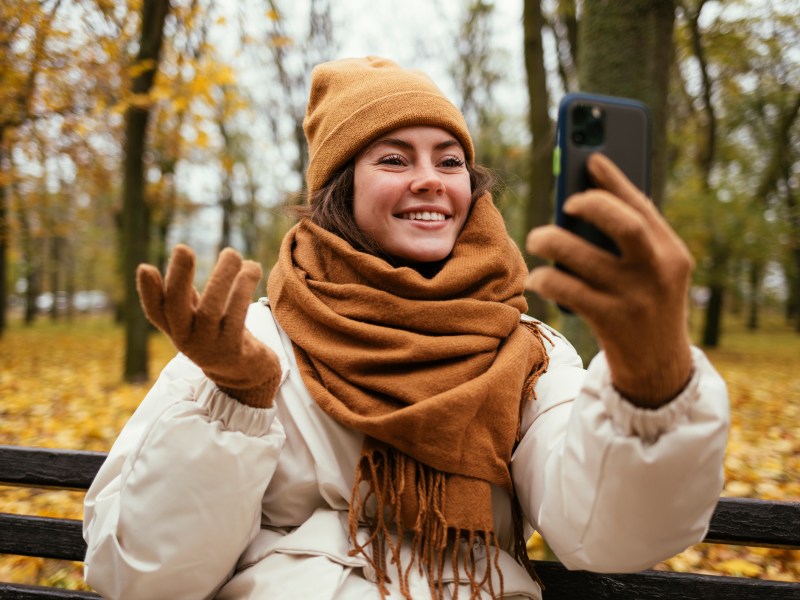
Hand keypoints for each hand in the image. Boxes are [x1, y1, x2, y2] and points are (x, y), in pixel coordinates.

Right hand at [136, 245, 280, 407]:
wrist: (249, 372)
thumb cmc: (221, 336)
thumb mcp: (199, 318)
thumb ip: (187, 296)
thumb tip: (173, 258)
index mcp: (176, 329)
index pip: (156, 312)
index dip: (148, 292)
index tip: (145, 267)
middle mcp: (187, 340)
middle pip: (176, 308)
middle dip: (178, 277)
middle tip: (183, 248)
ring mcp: (210, 347)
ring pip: (211, 309)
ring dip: (222, 276)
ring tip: (232, 253)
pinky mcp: (234, 350)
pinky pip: (237, 316)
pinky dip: (243, 289)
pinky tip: (252, 268)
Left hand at [525, 153, 692, 407]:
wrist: (659, 371)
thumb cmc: (645, 308)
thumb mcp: (652, 274)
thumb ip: (630, 242)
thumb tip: (584, 200)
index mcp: (672, 252)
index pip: (642, 206)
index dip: (615, 179)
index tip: (590, 158)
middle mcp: (658, 271)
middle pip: (625, 225)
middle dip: (591, 204)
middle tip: (565, 203)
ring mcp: (635, 298)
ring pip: (586, 258)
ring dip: (553, 241)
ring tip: (536, 237)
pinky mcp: (612, 322)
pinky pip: (570, 291)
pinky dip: (548, 278)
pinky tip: (537, 276)